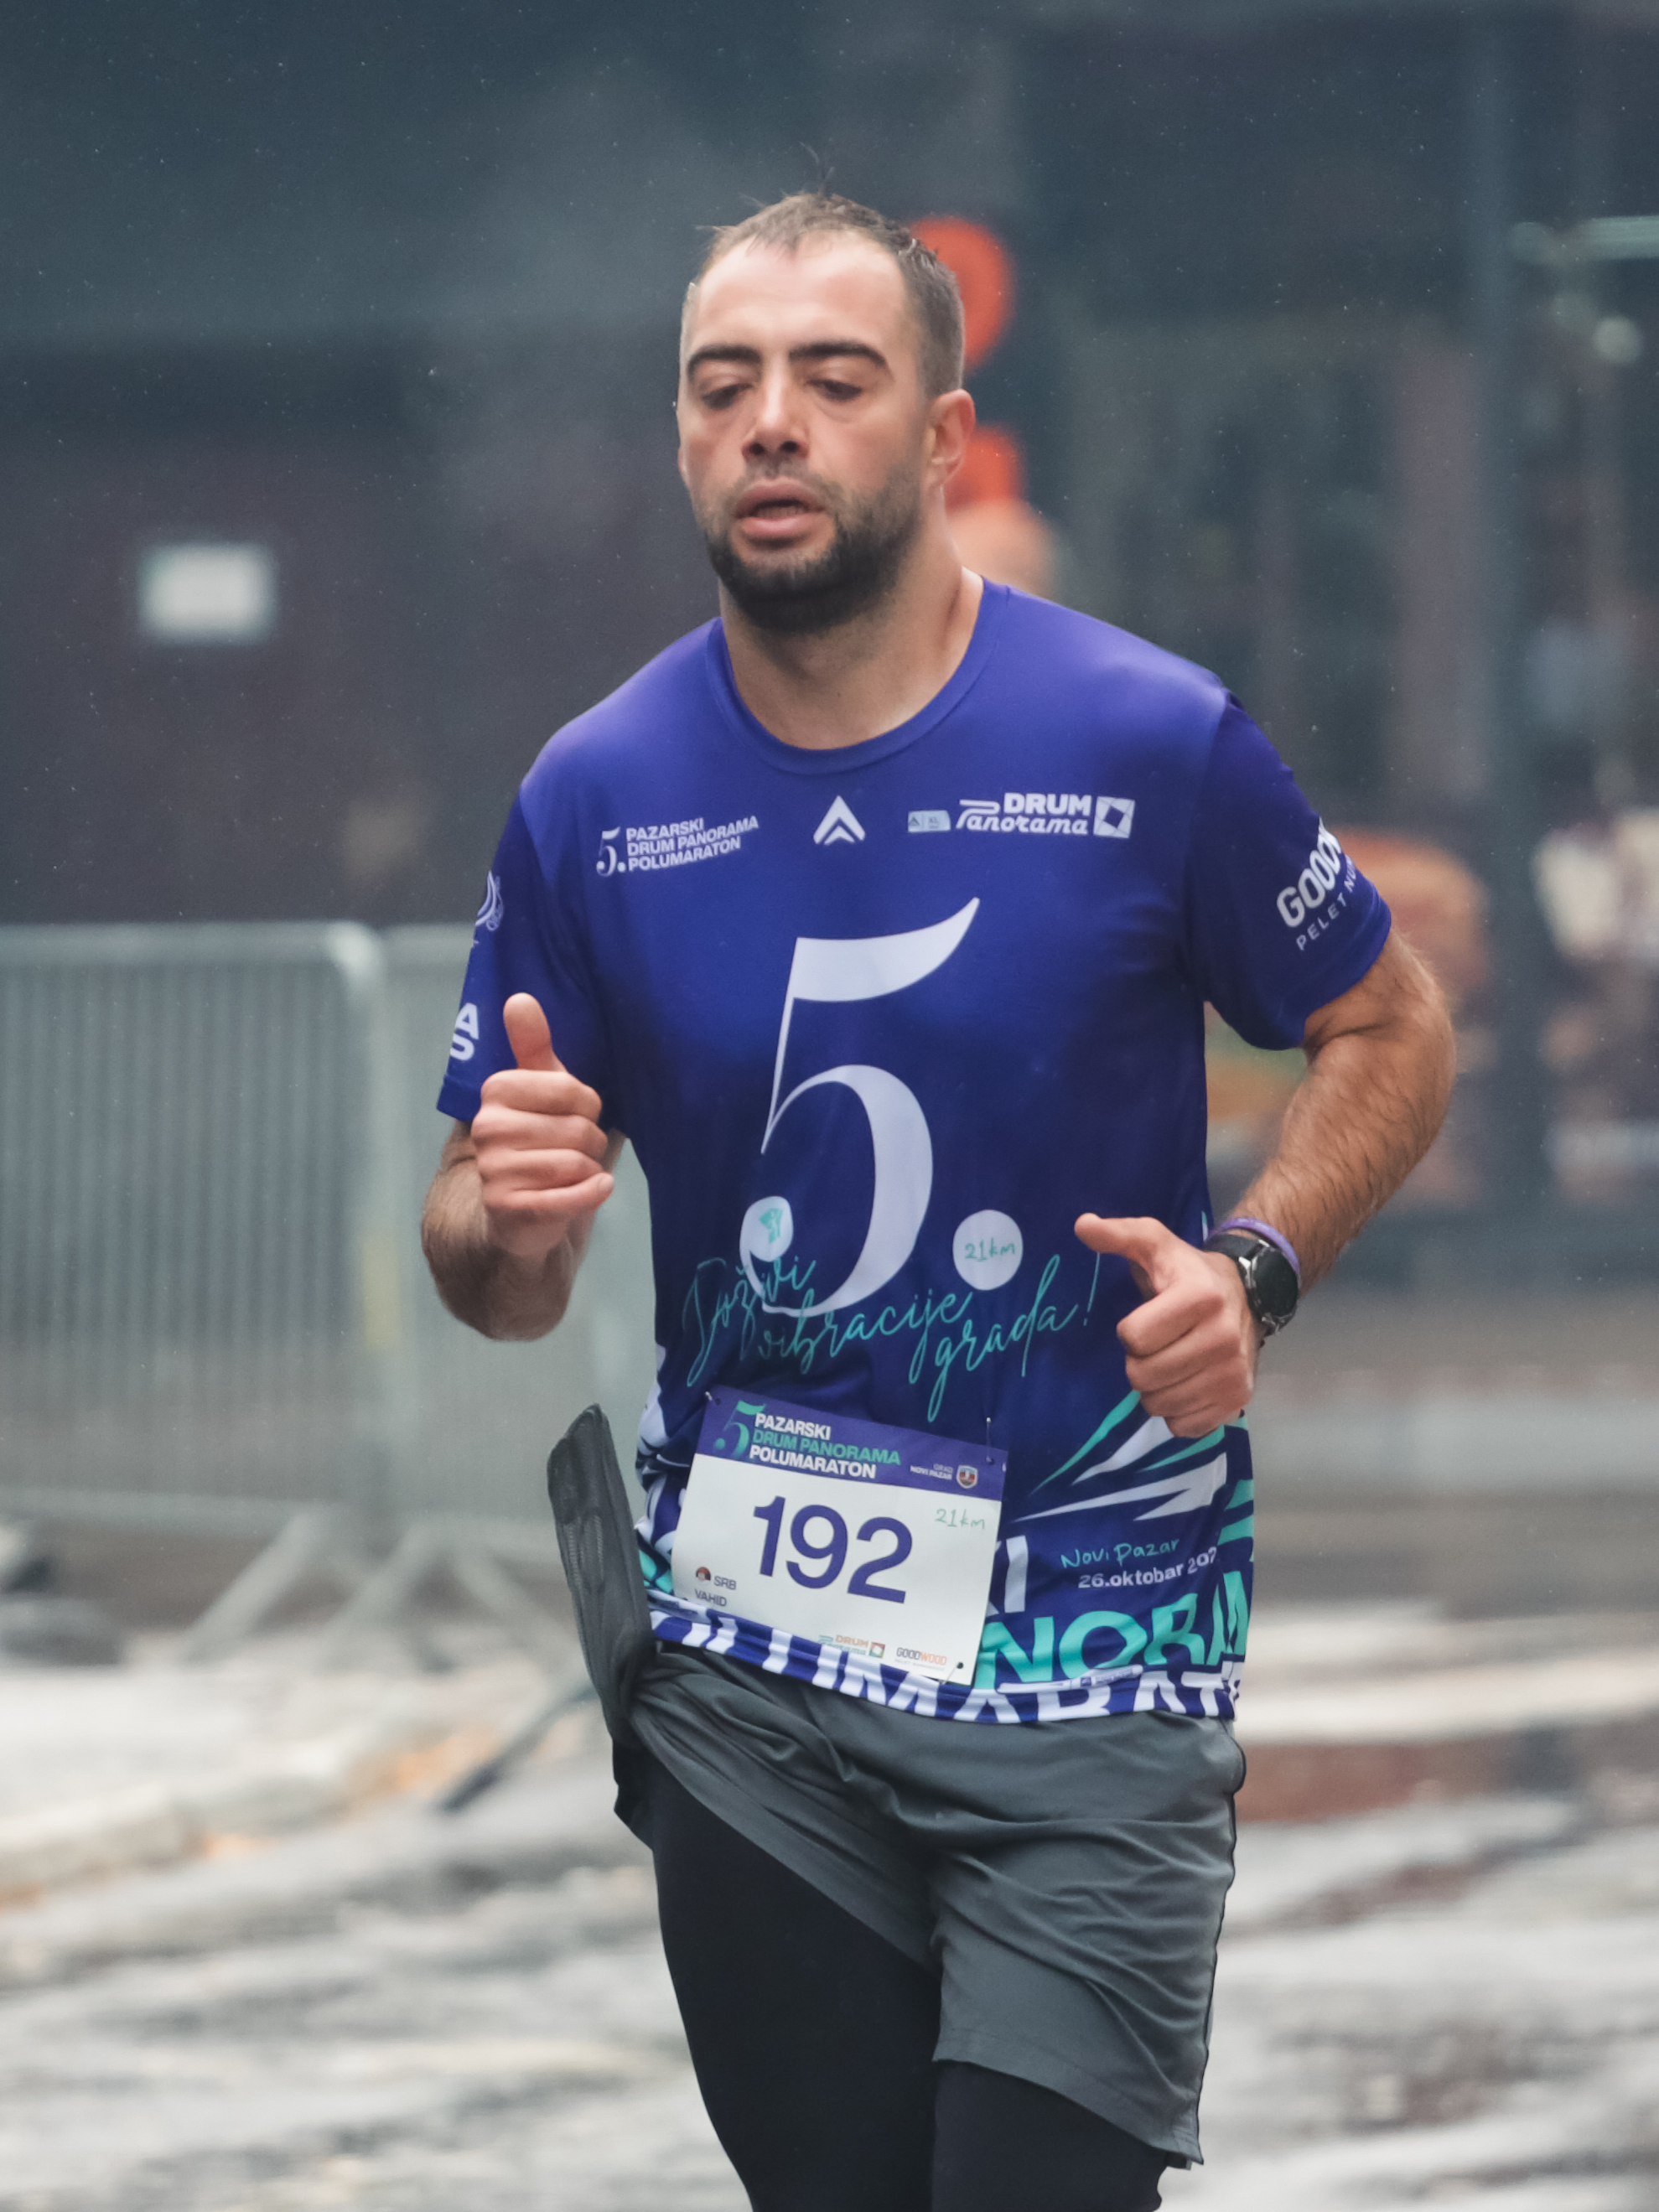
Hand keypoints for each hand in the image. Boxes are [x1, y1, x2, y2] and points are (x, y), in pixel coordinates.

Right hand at [471, 995, 613, 1262]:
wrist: (520, 1212)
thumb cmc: (540, 1140)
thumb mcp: (541, 1089)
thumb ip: (532, 1045)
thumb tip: (520, 998)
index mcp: (496, 1090)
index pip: (573, 1090)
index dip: (588, 1107)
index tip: (573, 1116)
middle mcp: (487, 1127)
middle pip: (578, 1129)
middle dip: (590, 1143)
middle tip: (574, 1151)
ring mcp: (493, 1170)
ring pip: (576, 1163)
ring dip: (588, 1171)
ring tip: (571, 1174)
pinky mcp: (506, 1208)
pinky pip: (569, 1197)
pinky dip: (591, 1194)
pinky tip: (595, 1190)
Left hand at [1074, 1214, 1256, 1438]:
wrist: (1248, 1295)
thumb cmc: (1189, 1272)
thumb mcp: (1155, 1244)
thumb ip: (1119, 1235)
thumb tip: (1082, 1225)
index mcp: (1199, 1298)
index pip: (1135, 1338)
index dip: (1130, 1331)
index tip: (1143, 1321)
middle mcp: (1223, 1338)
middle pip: (1145, 1376)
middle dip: (1138, 1363)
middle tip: (1153, 1347)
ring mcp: (1233, 1373)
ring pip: (1161, 1405)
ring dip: (1154, 1389)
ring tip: (1168, 1364)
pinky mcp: (1237, 1400)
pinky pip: (1184, 1426)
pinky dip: (1176, 1411)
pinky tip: (1184, 1385)